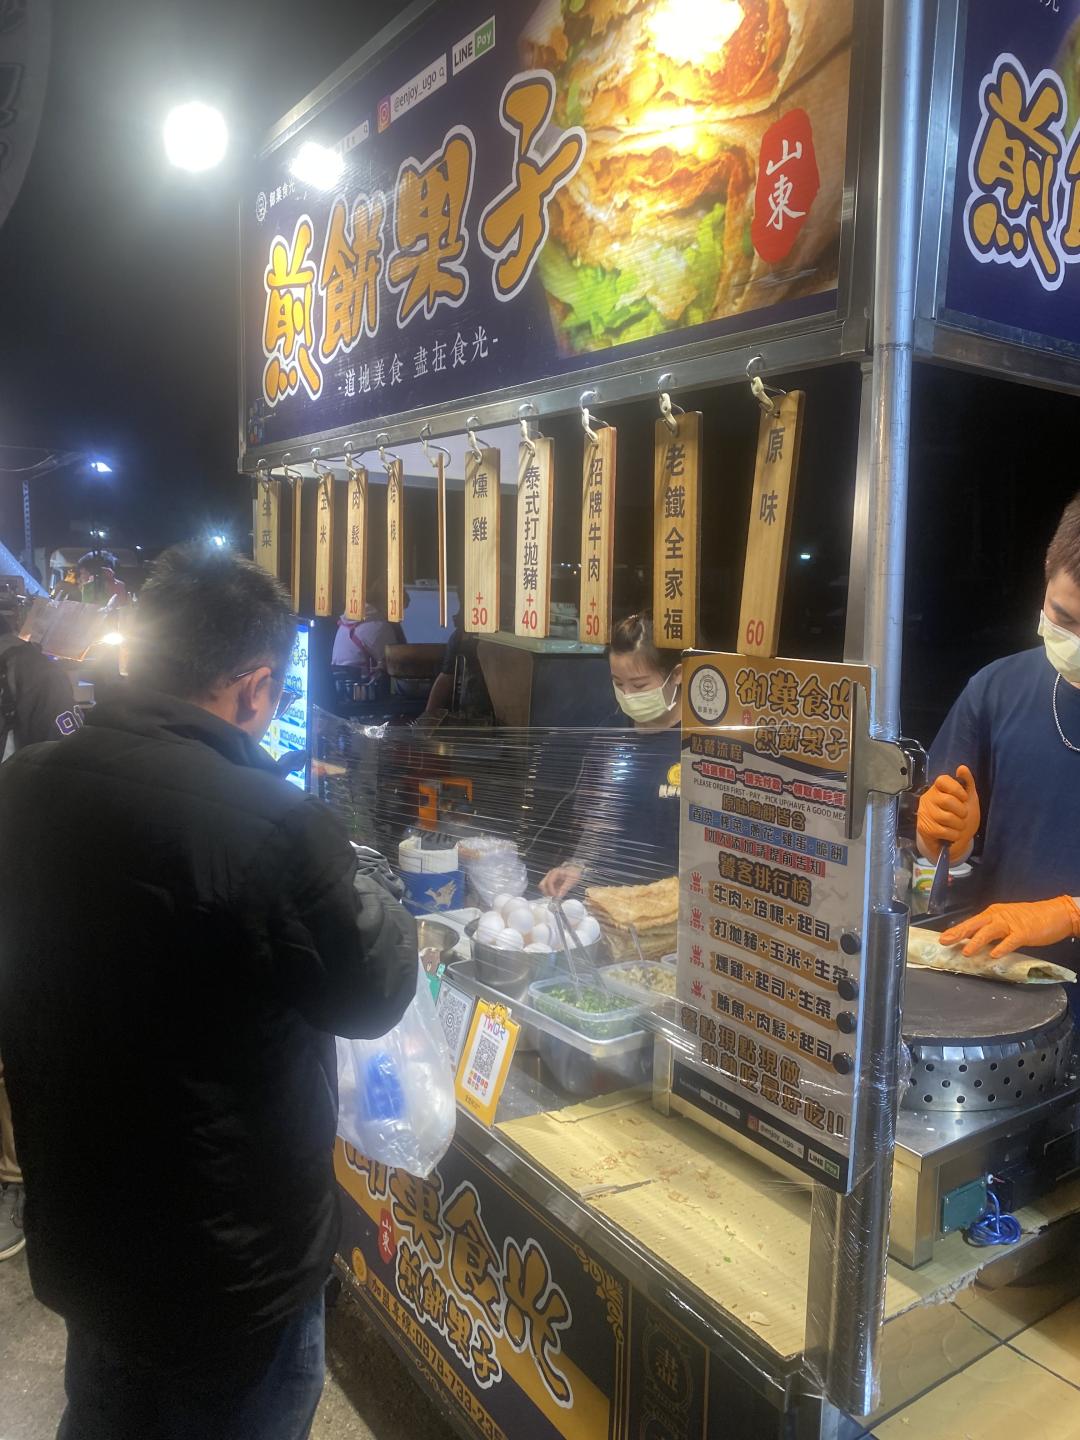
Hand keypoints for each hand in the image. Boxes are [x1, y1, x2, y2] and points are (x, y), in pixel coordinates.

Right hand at [540, 865, 582, 898]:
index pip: (549, 882)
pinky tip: (557, 893)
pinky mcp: (551, 881)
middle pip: (542, 884)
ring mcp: (549, 878)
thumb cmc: (573, 873)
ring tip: (556, 895)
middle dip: (546, 892)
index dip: (551, 890)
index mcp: (554, 873)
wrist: (575, 869)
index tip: (555, 895)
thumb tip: (559, 896)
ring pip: (543, 887)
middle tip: (554, 897)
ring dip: (548, 892)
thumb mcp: (571, 880)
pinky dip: (550, 892)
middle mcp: (550, 875)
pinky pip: (547, 888)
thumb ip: (565, 888)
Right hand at [916, 765, 979, 861]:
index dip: (957, 789)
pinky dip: (953, 835)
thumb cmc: (960, 815)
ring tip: (958, 827)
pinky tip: (953, 835)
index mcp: (938, 788)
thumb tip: (962, 767)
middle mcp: (928, 798)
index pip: (943, 780)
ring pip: (946, 817)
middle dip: (961, 811)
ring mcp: (924, 813)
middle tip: (963, 816)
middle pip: (947, 800)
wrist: (952, 839)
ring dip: (959, 825)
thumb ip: (967, 782)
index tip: (964, 798)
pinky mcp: (923, 828)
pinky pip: (942, 831)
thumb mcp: (968, 798)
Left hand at [940, 895, 1079, 958]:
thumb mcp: (1007, 922)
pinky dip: (1002, 948)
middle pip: (975, 924)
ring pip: (989, 931)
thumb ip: (993, 932)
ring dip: (976, 941)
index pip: (971, 922)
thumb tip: (976, 943)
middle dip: (959, 933)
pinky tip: (994, 955)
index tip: (943, 938)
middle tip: (944, 941)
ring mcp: (1011, 923)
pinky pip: (1011, 941)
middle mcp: (999, 916)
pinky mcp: (1024, 932)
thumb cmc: (1030, 919)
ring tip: (966, 952)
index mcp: (993, 913)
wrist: (1055, 913)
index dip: (957, 930)